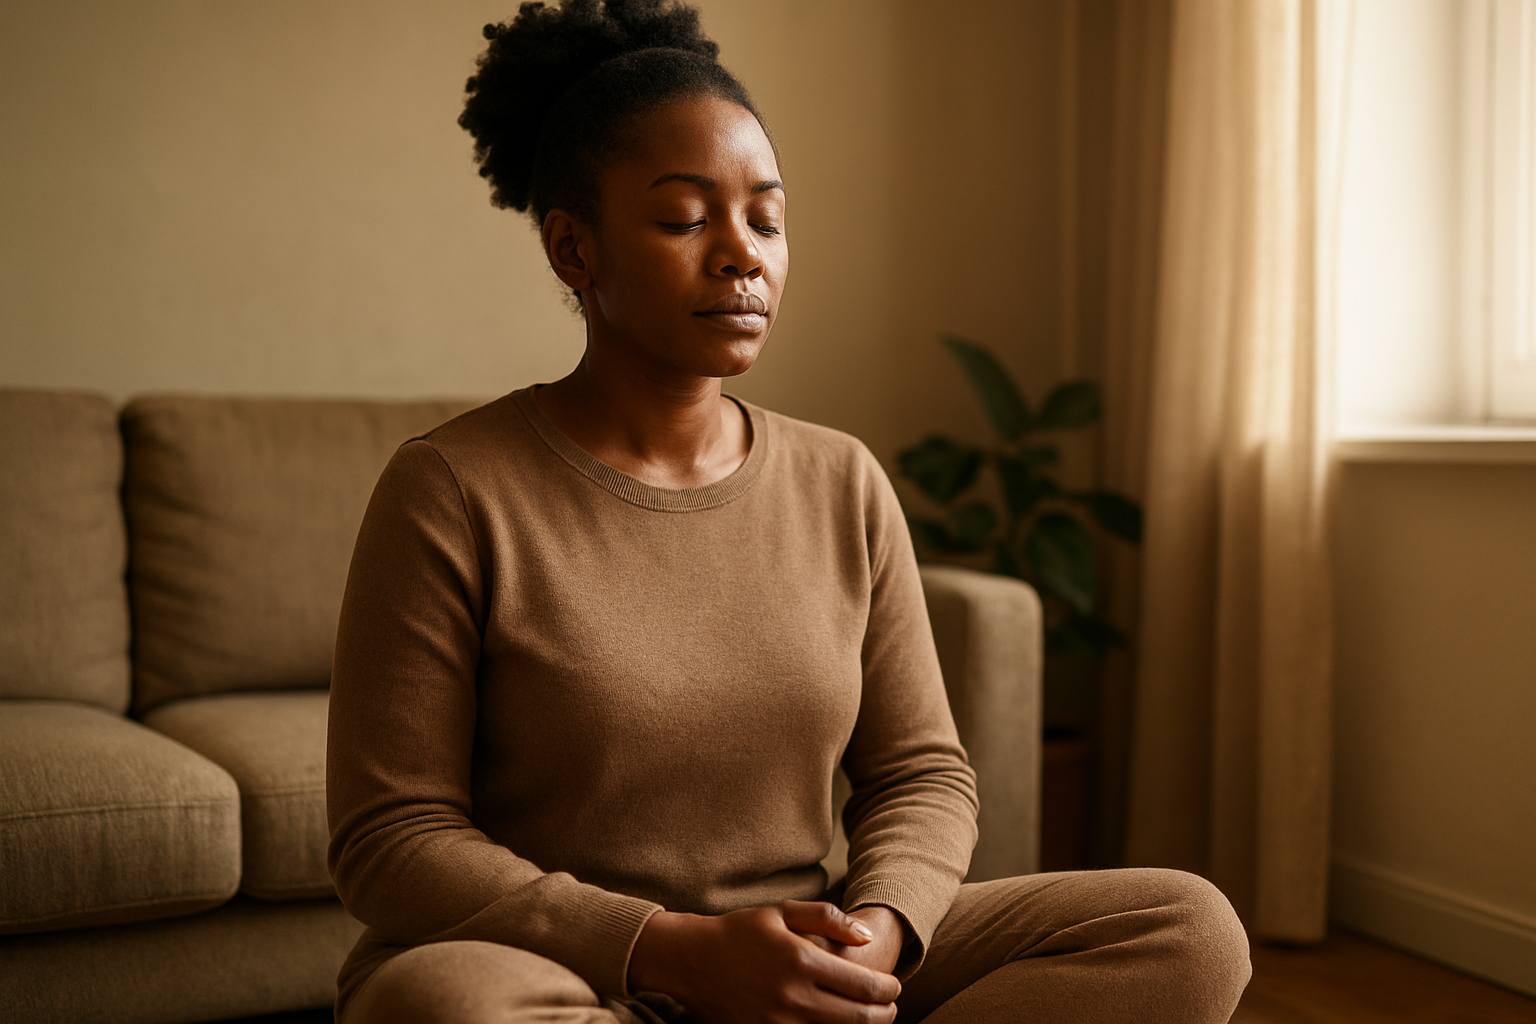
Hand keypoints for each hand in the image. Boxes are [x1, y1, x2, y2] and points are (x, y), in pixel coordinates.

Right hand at [628, 900, 900, 1023]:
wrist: (693, 961)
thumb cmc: (740, 931)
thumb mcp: (782, 912)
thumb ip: (828, 918)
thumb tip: (867, 936)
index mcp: (801, 960)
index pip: (864, 985)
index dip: (889, 989)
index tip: (895, 985)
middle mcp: (793, 996)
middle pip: (858, 1018)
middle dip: (884, 1014)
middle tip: (891, 1006)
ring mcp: (779, 1022)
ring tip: (868, 1016)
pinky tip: (838, 1023)